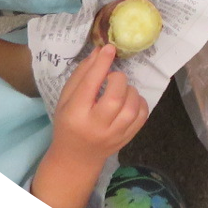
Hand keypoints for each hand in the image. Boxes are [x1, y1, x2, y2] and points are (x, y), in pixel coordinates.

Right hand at [49, 42, 147, 165]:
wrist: (76, 158)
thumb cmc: (69, 123)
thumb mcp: (66, 99)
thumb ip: (82, 75)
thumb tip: (100, 51)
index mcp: (75, 114)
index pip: (89, 86)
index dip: (101, 65)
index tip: (110, 49)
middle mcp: (95, 127)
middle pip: (115, 98)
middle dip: (118, 79)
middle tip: (113, 77)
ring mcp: (113, 136)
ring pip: (131, 108)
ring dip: (130, 91)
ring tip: (121, 90)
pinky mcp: (126, 139)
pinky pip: (142, 117)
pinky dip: (139, 103)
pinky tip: (129, 101)